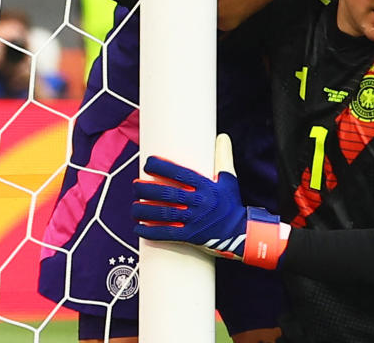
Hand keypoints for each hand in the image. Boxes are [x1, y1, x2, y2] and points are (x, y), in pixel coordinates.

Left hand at [133, 134, 289, 268]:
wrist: (239, 231)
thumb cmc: (230, 202)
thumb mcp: (229, 178)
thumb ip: (223, 156)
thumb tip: (222, 136)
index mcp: (206, 186)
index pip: (181, 174)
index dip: (162, 168)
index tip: (148, 163)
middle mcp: (199, 202)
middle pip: (167, 194)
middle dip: (147, 190)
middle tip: (136, 186)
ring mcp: (193, 220)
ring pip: (163, 214)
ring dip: (144, 210)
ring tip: (134, 206)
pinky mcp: (189, 236)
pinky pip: (166, 234)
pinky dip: (150, 231)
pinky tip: (138, 227)